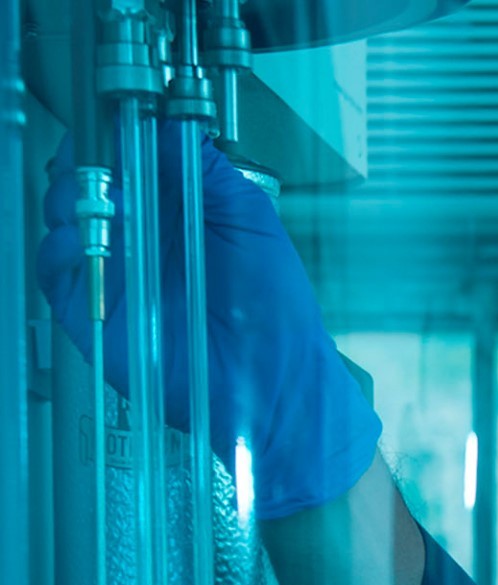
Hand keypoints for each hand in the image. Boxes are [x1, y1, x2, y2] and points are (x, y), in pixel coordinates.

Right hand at [37, 128, 381, 519]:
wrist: (273, 379)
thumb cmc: (276, 310)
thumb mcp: (251, 222)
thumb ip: (209, 172)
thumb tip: (168, 125)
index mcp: (174, 214)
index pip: (122, 160)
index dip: (109, 138)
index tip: (110, 125)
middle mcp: (140, 240)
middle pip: (83, 183)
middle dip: (83, 165)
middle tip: (105, 168)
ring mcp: (116, 274)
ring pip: (62, 220)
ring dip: (69, 201)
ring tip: (101, 205)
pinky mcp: (96, 314)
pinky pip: (56, 272)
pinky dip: (58, 248)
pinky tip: (82, 240)